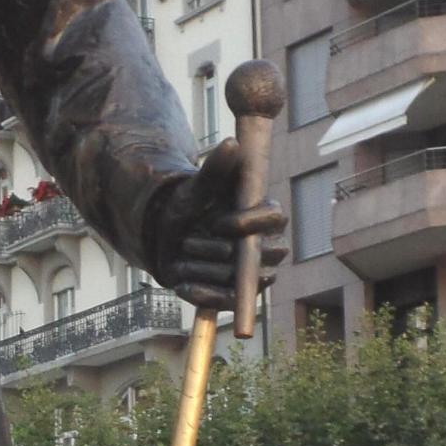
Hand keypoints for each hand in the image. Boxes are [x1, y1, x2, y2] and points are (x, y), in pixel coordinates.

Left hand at [144, 142, 286, 310]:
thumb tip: (231, 144)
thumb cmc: (191, 205)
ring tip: (180, 256)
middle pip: (257, 254)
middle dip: (220, 249)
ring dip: (204, 268)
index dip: (248, 222)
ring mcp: (253, 273)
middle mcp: (266, 246)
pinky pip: (227, 301)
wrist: (170, 235)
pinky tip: (182, 284)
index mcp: (264, 215)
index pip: (275, 218)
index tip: (218, 222)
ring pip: (237, 278)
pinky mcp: (236, 295)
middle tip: (188, 241)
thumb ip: (216, 168)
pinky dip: (204, 294)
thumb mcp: (198, 186)